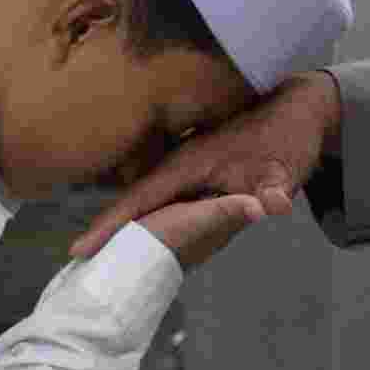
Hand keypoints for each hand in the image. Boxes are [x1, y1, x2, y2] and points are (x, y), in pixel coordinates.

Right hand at [71, 73, 341, 260]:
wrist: (296, 109)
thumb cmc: (285, 141)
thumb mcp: (281, 168)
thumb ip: (272, 189)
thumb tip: (273, 205)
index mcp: (186, 166)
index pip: (137, 199)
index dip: (108, 225)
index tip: (79, 250)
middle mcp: (177, 166)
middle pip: (132, 201)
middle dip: (104, 229)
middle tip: (74, 260)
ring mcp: (184, 168)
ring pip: (143, 198)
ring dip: (119, 222)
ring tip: (91, 251)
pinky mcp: (194, 172)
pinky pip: (159, 196)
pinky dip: (141, 213)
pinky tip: (132, 232)